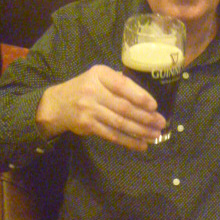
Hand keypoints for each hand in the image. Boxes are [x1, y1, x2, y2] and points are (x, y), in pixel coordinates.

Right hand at [36, 64, 165, 150]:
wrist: (58, 104)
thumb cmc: (86, 89)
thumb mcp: (99, 77)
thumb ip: (119, 82)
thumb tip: (147, 97)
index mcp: (100, 74)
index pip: (122, 85)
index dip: (140, 96)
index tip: (154, 106)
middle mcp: (93, 90)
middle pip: (124, 107)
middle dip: (145, 117)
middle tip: (161, 123)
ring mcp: (89, 109)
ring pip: (120, 123)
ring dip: (140, 131)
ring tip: (155, 135)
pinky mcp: (87, 125)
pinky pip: (112, 135)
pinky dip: (128, 141)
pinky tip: (141, 144)